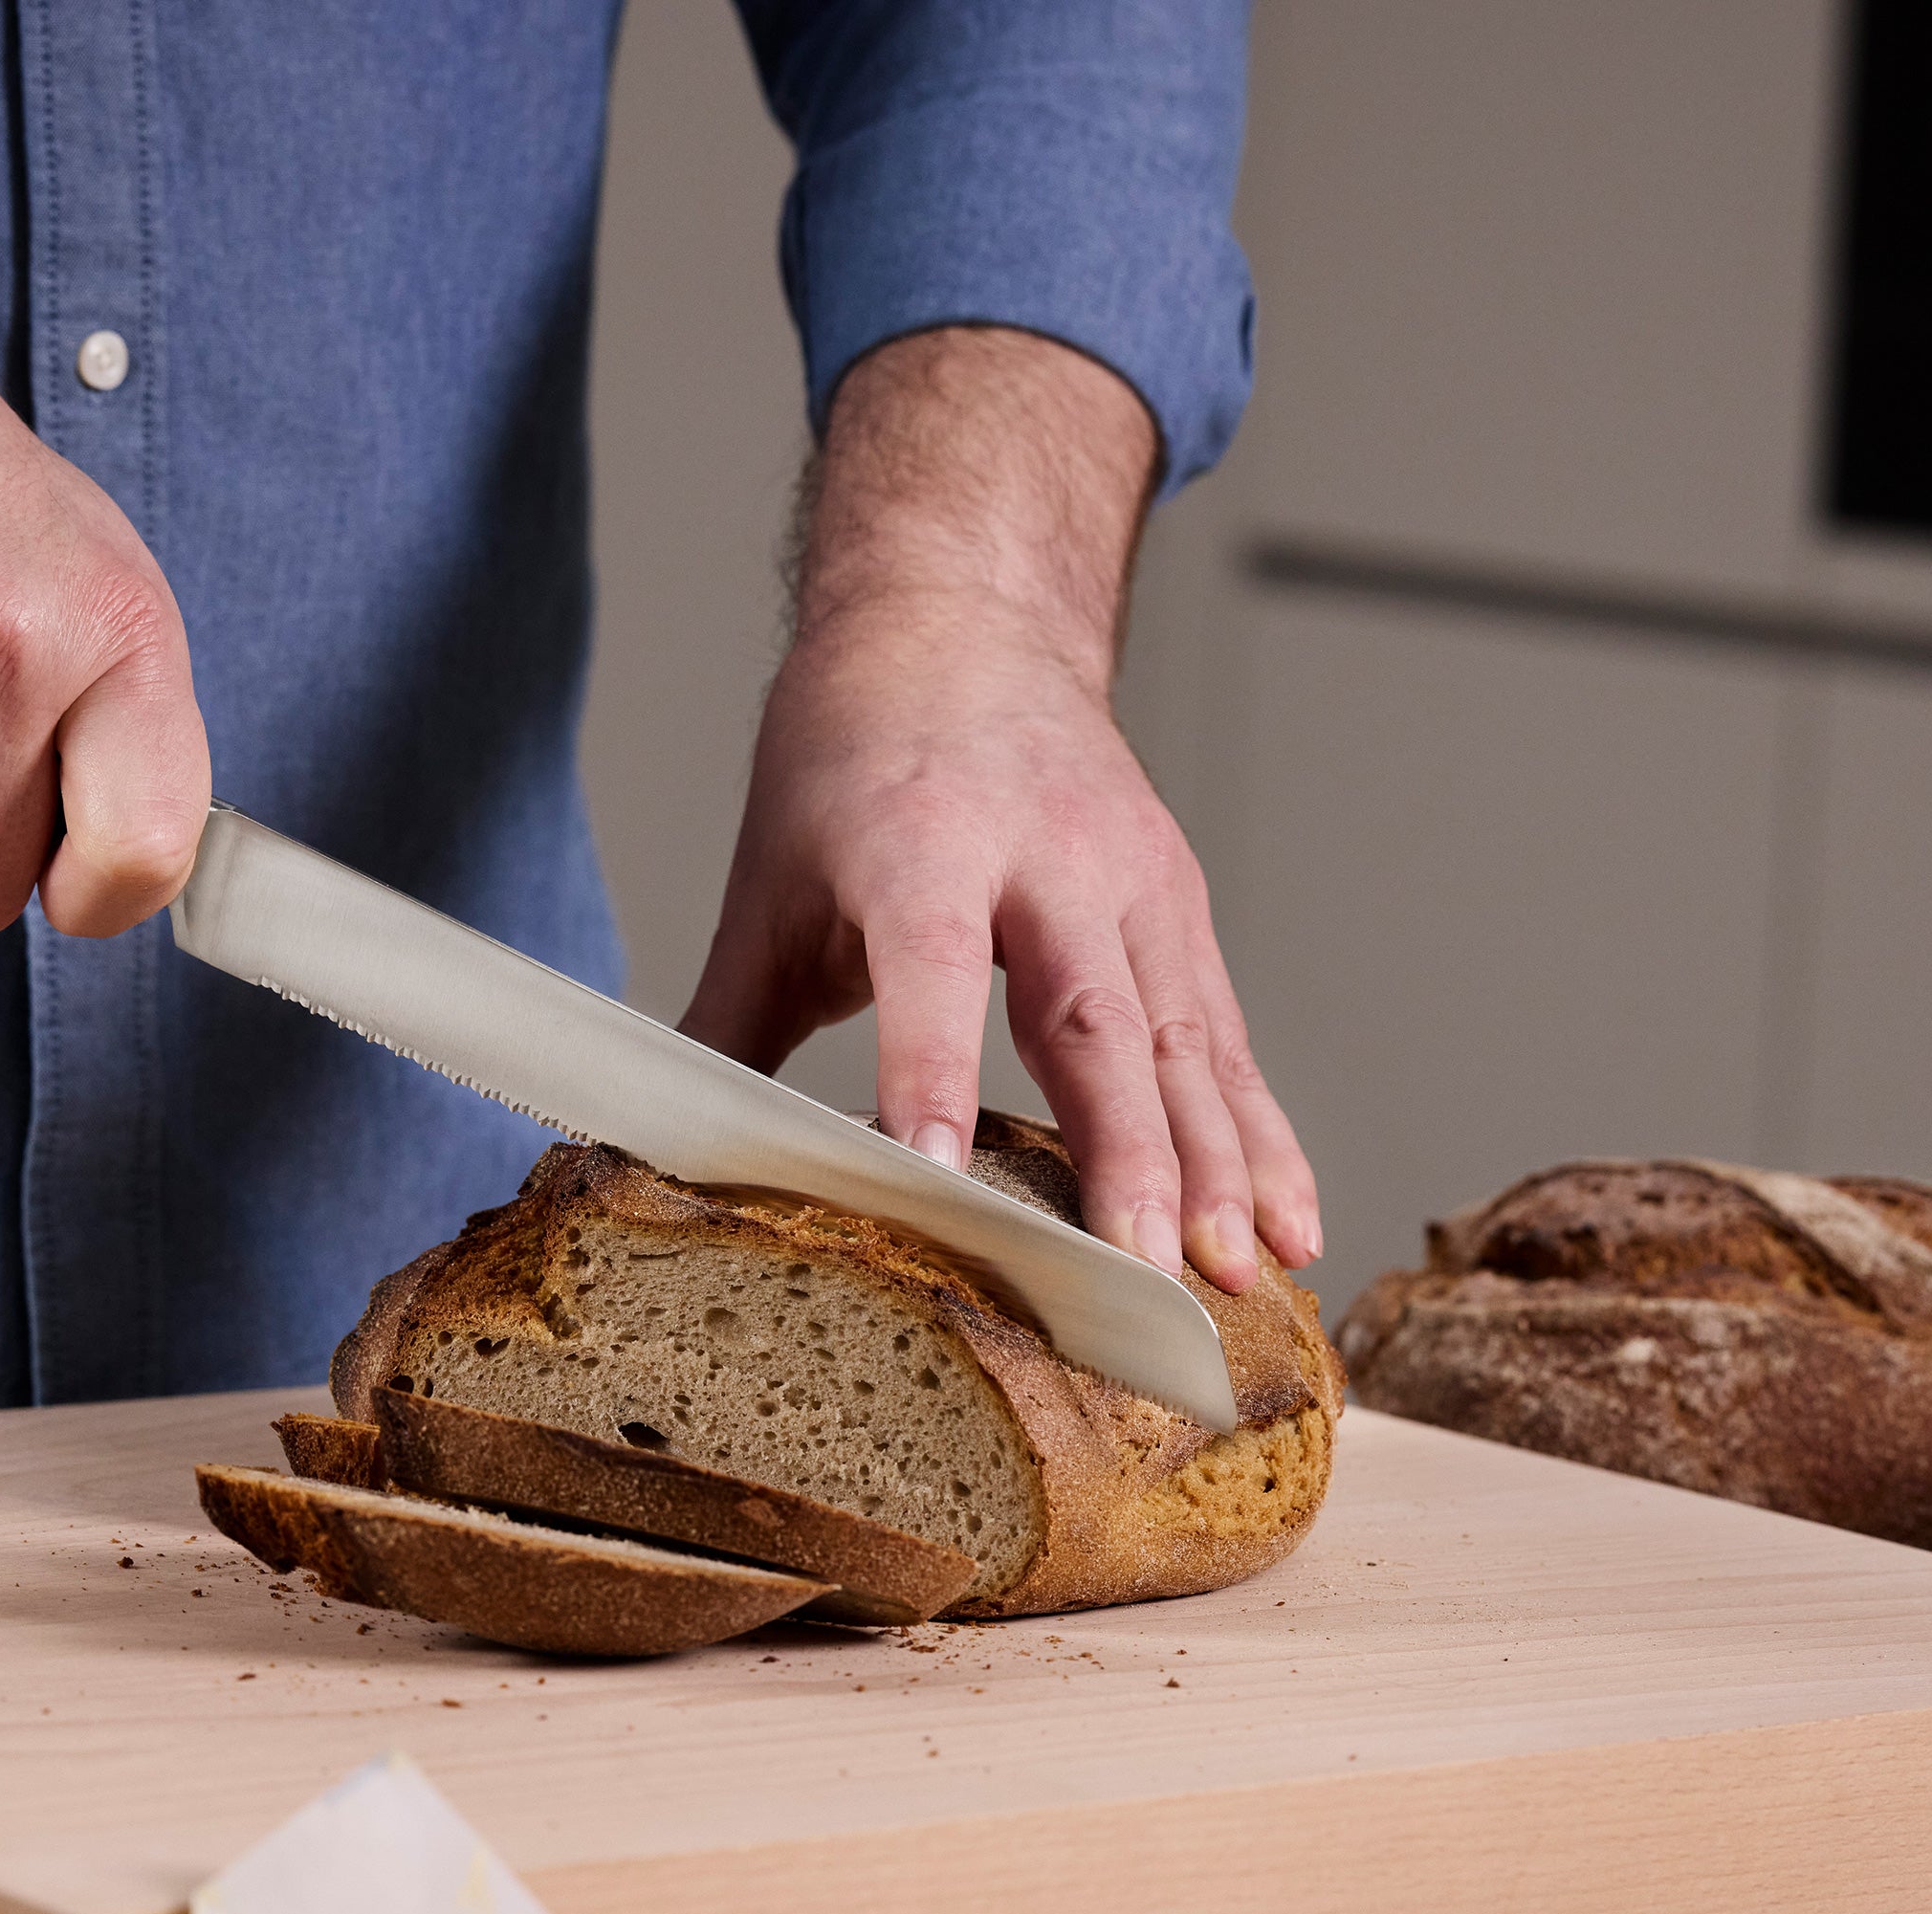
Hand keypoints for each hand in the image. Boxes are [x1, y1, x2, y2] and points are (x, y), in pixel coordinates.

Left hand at [679, 329, 1319, 1288]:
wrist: (963, 619)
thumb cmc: (850, 759)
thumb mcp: (772, 881)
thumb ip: (723, 1028)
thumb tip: (644, 1159)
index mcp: (920, 840)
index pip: (929, 970)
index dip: (928, 1076)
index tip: (935, 1181)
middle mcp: (1045, 856)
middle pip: (1091, 1017)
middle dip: (1125, 1156)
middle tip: (1136, 1272)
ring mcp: (1131, 880)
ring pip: (1182, 1039)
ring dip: (1218, 1167)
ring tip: (1238, 1277)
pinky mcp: (1181, 909)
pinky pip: (1226, 1039)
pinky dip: (1262, 1138)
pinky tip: (1287, 1229)